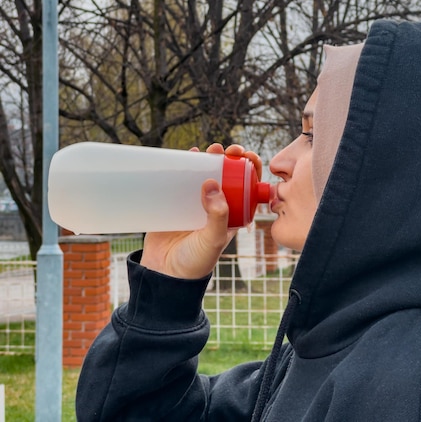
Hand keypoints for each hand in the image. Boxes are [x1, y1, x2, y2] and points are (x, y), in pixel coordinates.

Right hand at [140, 143, 261, 278]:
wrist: (165, 275)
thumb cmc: (196, 262)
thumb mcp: (214, 240)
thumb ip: (217, 216)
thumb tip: (213, 183)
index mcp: (234, 215)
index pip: (248, 187)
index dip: (251, 169)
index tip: (248, 157)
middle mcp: (217, 206)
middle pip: (228, 175)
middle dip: (231, 159)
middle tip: (229, 150)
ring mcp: (196, 202)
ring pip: (206, 174)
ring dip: (210, 158)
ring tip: (211, 149)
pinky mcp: (176, 202)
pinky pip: (182, 179)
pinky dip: (186, 165)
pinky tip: (190, 155)